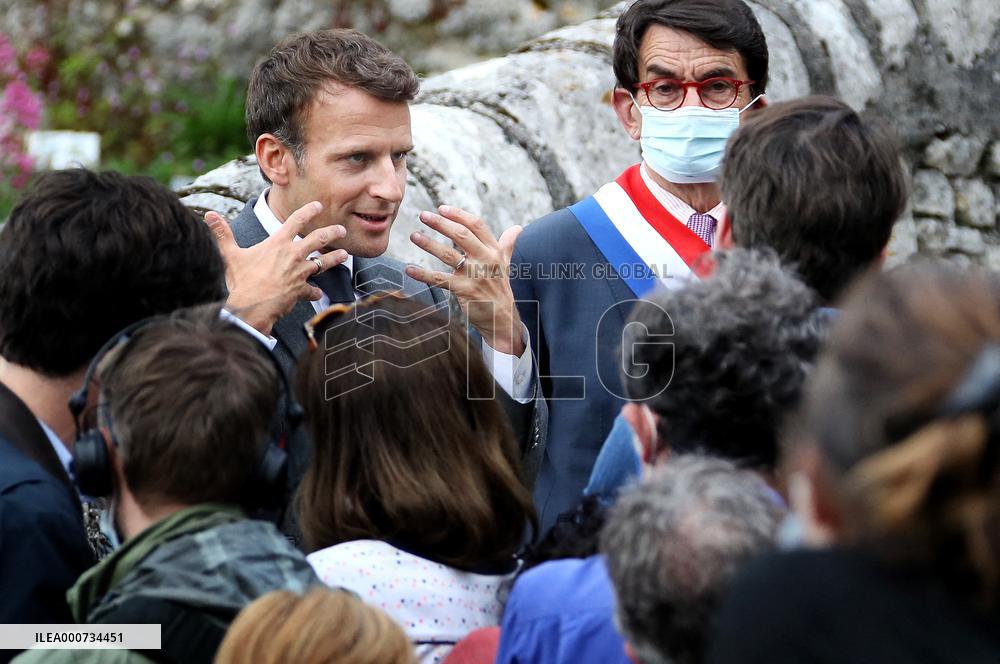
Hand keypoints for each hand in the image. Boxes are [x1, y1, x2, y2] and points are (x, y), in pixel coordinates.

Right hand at [204, 201, 347, 335]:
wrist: (250, 306)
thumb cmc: (241, 280)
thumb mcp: (230, 254)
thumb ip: (222, 233)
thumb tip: (209, 214)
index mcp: (277, 243)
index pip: (296, 221)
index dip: (309, 211)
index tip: (319, 205)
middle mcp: (292, 255)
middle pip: (318, 239)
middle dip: (332, 232)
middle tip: (342, 229)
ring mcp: (299, 272)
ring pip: (323, 262)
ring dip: (335, 258)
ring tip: (345, 255)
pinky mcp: (300, 290)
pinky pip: (312, 290)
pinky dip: (315, 292)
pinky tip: (318, 294)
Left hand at [406, 205, 524, 355]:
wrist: (502, 318)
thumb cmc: (500, 288)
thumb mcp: (506, 264)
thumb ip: (507, 244)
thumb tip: (517, 228)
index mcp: (494, 250)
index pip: (476, 225)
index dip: (458, 214)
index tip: (442, 208)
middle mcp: (485, 259)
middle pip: (461, 235)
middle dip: (441, 223)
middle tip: (423, 215)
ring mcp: (474, 275)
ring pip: (448, 254)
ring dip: (429, 243)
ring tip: (414, 235)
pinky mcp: (464, 290)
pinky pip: (440, 279)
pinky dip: (423, 274)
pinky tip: (409, 269)